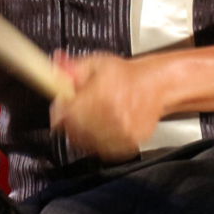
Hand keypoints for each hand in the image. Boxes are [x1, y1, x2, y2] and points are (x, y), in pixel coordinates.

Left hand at [49, 51, 163, 162]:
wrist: (155, 86)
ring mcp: (121, 132)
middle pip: (74, 130)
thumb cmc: (127, 75)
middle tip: (78, 109)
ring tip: (94, 117)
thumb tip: (57, 65)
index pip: (66, 114)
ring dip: (84, 132)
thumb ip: (72, 68)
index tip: (62, 106)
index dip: (60, 111)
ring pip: (87, 141)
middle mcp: (112, 115)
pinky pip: (103, 149)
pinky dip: (99, 141)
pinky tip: (105, 126)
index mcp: (101, 94)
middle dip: (71, 120)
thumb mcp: (96, 64)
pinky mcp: (128, 144)